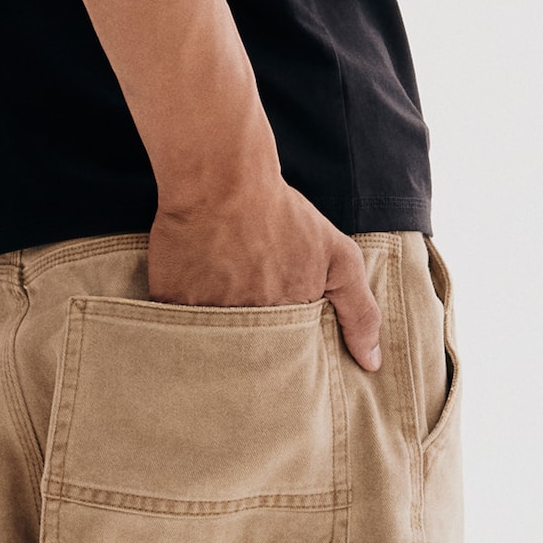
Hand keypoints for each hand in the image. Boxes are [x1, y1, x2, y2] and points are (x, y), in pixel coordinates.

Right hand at [148, 176, 381, 368]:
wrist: (222, 179)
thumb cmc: (283, 214)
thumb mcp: (339, 257)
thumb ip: (360, 312)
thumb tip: (372, 363)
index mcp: (285, 323)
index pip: (285, 363)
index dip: (284, 354)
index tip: (280, 340)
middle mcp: (245, 327)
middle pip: (247, 360)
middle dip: (249, 352)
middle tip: (247, 317)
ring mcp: (204, 317)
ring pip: (211, 348)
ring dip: (215, 338)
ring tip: (218, 306)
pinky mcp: (169, 303)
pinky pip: (174, 330)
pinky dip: (181, 323)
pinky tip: (190, 297)